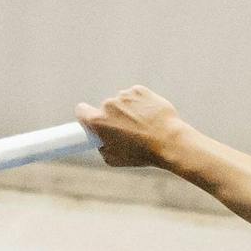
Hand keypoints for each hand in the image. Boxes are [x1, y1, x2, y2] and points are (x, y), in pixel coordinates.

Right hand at [75, 85, 191, 169]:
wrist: (169, 141)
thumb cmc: (141, 154)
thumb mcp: (113, 159)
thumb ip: (101, 146)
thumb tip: (101, 140)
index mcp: (98, 121)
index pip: (81, 110)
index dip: (86, 116)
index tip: (92, 121)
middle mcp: (109, 105)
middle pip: (105, 108)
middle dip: (113, 117)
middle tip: (127, 131)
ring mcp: (125, 95)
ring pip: (121, 101)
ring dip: (128, 110)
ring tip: (142, 126)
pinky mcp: (139, 90)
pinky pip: (135, 95)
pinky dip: (140, 103)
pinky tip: (149, 116)